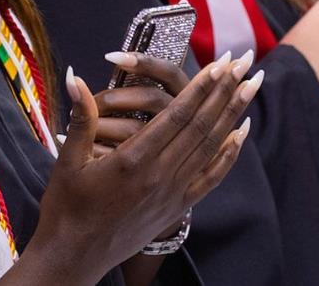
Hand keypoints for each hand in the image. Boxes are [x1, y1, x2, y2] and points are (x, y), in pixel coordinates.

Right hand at [13, 56, 254, 283]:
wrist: (75, 256)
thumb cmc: (66, 207)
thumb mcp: (67, 161)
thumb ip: (81, 118)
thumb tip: (76, 78)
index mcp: (133, 160)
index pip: (177, 115)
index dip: (202, 86)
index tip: (221, 62)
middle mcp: (159, 176)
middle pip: (201, 125)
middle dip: (226, 90)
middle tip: (245, 62)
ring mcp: (172, 193)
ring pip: (210, 146)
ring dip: (233, 113)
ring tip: (252, 86)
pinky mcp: (177, 207)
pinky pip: (211, 177)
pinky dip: (229, 154)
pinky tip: (241, 134)